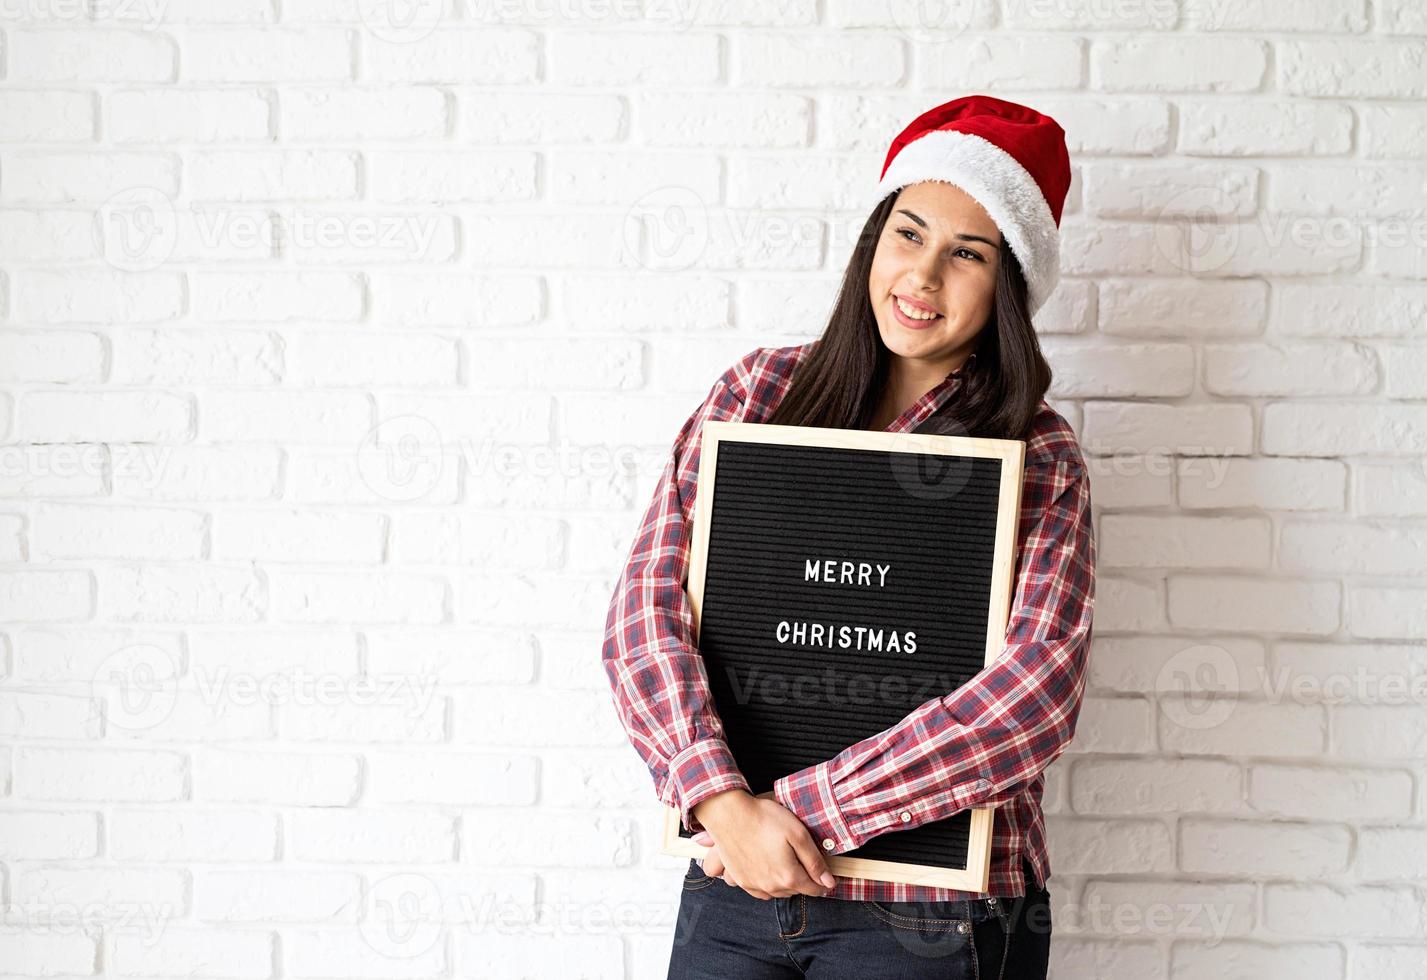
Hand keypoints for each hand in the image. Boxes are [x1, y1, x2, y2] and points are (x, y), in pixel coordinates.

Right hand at [689, 789, 837, 899]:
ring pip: (779, 893)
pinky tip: (768, 871)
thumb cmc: (764, 819)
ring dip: (786, 884)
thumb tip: (828, 882)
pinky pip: (760, 892)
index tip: (827, 876)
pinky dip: (768, 886)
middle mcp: (771, 886)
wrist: (728, 814)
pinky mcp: (740, 879)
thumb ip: (814, 861)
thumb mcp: (798, 834)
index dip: (823, 882)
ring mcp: (753, 885)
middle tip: (804, 862)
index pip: (814, 889)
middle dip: (804, 880)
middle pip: (796, 891)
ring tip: (787, 864)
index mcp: (788, 876)